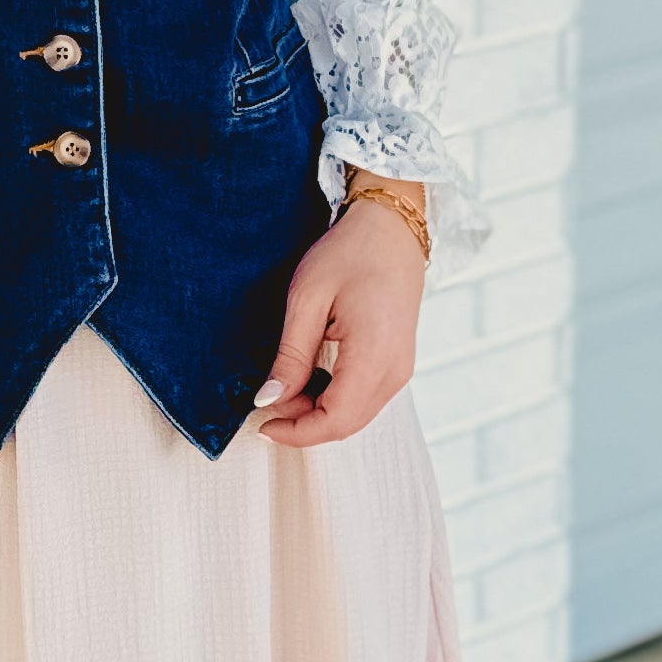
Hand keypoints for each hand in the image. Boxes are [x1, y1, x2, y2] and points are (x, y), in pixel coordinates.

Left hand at [252, 194, 424, 448]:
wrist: (392, 228)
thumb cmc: (350, 254)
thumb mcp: (307, 300)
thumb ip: (290, 356)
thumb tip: (268, 399)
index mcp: (374, 356)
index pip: (334, 420)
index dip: (295, 432)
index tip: (261, 423)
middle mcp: (394, 371)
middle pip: (345, 425)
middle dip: (302, 423)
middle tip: (268, 399)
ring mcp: (401, 369)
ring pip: (354, 416)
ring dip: (316, 411)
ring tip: (286, 382)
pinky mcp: (397, 364)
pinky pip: (363, 399)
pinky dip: (333, 399)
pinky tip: (310, 376)